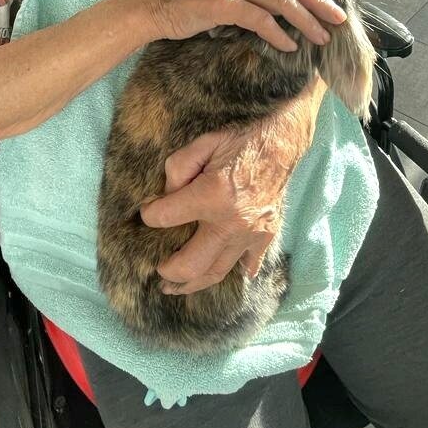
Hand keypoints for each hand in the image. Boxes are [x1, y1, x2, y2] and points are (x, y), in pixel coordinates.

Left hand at [140, 80, 323, 293]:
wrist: (281, 141)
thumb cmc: (240, 139)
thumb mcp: (202, 143)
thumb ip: (177, 169)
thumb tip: (167, 196)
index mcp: (212, 195)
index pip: (165, 217)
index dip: (149, 216)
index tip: (146, 214)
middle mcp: (231, 223)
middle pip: (191, 264)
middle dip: (168, 270)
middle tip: (156, 269)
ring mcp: (250, 235)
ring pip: (216, 273)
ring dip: (192, 284)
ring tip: (174, 288)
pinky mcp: (265, 237)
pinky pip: (246, 265)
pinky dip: (232, 272)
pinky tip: (217, 274)